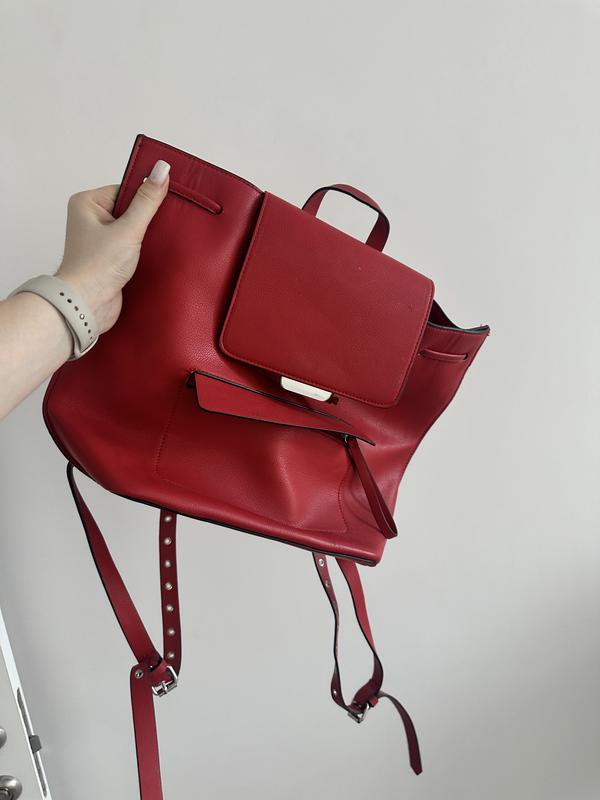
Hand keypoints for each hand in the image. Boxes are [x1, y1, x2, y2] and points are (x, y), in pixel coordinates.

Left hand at [55, 159, 169, 333]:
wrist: (86, 306)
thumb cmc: (96, 268)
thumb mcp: (128, 230)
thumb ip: (147, 201)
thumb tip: (161, 170)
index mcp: (87, 203)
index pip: (125, 189)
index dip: (145, 197)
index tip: (164, 202)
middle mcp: (90, 219)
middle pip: (130, 208)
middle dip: (146, 219)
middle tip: (159, 227)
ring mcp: (99, 239)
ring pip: (132, 228)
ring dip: (145, 236)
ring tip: (152, 243)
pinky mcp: (109, 257)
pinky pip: (131, 245)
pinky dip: (143, 249)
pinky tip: (151, 254)